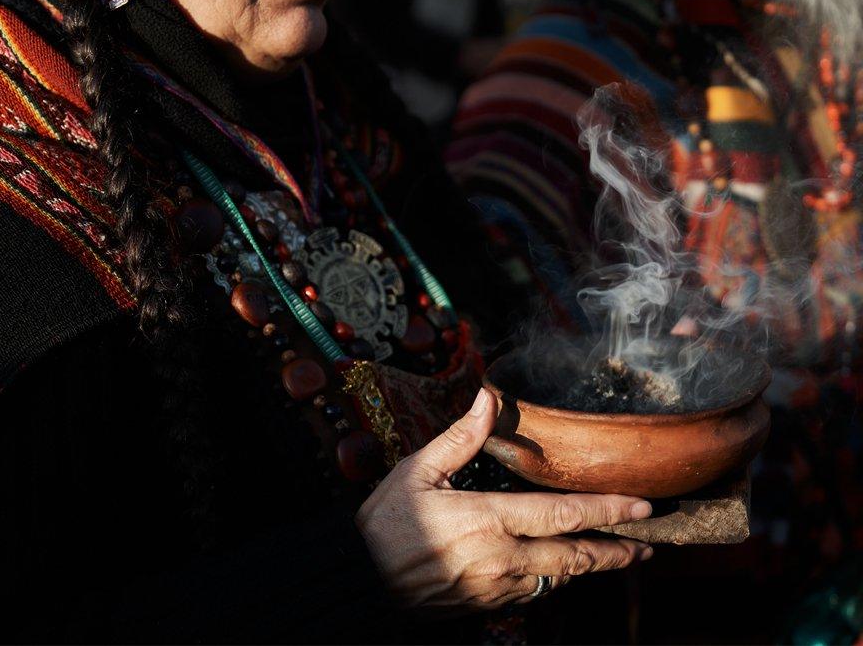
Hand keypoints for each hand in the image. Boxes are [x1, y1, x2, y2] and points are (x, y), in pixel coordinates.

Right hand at [356, 388, 653, 609]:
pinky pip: (532, 594)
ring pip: (558, 579)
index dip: (608, 511)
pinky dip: (554, 581)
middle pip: (575, 557)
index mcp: (487, 518)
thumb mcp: (416, 471)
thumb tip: (488, 399)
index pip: (563, 515)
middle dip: (617, 551)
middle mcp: (500, 558)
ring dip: (590, 568)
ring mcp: (495, 588)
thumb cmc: (384, 522)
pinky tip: (562, 571)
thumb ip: (460, 438)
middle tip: (648, 545)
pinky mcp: (485, 606)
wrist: (357, 581)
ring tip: (618, 558)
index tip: (642, 507)